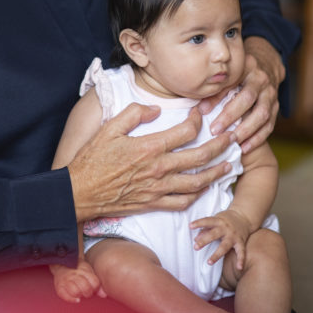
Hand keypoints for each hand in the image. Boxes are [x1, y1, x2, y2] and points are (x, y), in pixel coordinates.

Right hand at [50, 259, 104, 302]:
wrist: (62, 263)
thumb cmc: (77, 269)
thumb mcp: (89, 272)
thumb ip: (97, 283)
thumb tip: (104, 295)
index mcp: (83, 270)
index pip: (94, 282)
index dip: (95, 288)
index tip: (93, 288)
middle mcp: (74, 275)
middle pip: (85, 287)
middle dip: (88, 293)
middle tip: (86, 293)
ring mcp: (66, 280)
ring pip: (75, 291)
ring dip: (80, 295)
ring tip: (80, 294)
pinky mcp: (59, 286)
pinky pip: (65, 295)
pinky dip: (71, 299)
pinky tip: (76, 299)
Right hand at [67, 102, 233, 220]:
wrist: (79, 193)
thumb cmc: (92, 159)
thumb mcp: (109, 127)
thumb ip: (134, 113)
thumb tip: (155, 108)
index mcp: (149, 147)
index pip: (186, 132)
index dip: (198, 121)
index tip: (200, 114)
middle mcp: (158, 169)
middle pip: (200, 157)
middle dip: (220, 146)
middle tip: (233, 138)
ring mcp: (157, 189)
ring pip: (197, 182)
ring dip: (216, 173)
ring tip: (229, 165)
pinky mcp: (153, 204)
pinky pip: (182, 202)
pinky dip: (197, 196)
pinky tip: (204, 188)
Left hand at [189, 208, 252, 272]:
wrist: (244, 216)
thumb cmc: (226, 219)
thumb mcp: (216, 219)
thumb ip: (205, 229)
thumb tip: (195, 239)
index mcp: (219, 221)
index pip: (207, 221)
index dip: (199, 223)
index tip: (190, 226)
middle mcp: (226, 228)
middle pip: (214, 234)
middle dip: (204, 241)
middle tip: (195, 247)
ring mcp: (234, 236)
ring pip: (224, 246)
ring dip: (216, 255)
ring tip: (208, 262)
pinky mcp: (241, 242)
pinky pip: (241, 252)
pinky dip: (241, 260)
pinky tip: (239, 268)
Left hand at [199, 36, 283, 152]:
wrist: (265, 66)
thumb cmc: (239, 72)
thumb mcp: (227, 74)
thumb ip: (215, 90)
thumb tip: (200, 110)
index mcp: (247, 67)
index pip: (232, 83)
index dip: (217, 99)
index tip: (202, 113)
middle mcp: (261, 80)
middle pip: (248, 100)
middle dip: (231, 117)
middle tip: (215, 131)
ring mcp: (271, 94)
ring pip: (262, 115)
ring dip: (246, 131)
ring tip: (231, 142)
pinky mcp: (276, 107)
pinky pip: (269, 125)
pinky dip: (257, 138)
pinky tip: (244, 148)